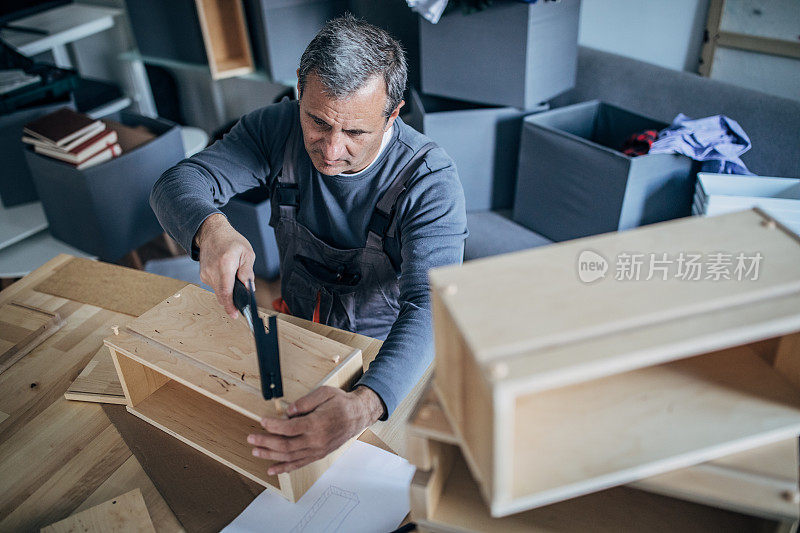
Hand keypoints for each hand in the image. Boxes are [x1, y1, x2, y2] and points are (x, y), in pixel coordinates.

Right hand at [195, 213, 255, 318]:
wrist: (212, 232)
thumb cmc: (231, 241)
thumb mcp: (247, 254)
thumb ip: (248, 273)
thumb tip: (249, 289)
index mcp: (225, 265)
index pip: (226, 291)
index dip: (230, 306)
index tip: (234, 315)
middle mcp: (212, 271)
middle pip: (221, 295)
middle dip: (232, 300)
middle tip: (240, 299)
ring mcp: (205, 274)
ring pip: (219, 292)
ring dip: (228, 291)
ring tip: (233, 276)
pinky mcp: (203, 276)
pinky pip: (215, 286)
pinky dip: (223, 285)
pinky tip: (226, 275)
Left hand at [247, 386, 384, 474]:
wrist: (358, 415)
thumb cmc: (341, 403)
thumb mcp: (324, 393)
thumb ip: (305, 402)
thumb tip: (287, 411)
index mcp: (317, 424)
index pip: (289, 428)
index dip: (272, 426)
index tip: (262, 421)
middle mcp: (316, 440)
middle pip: (286, 445)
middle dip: (265, 442)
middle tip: (251, 438)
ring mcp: (317, 450)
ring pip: (290, 457)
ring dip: (270, 456)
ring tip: (255, 451)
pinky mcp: (318, 454)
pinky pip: (299, 464)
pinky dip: (284, 468)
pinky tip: (272, 469)